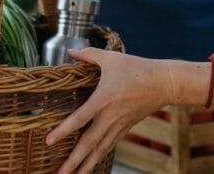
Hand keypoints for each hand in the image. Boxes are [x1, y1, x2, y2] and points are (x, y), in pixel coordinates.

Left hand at [45, 48, 168, 173]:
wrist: (164, 82)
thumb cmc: (137, 68)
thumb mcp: (110, 58)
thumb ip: (88, 55)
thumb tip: (70, 51)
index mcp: (103, 99)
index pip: (79, 118)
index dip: (63, 130)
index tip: (49, 141)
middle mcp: (110, 117)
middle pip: (88, 143)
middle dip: (74, 161)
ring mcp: (119, 125)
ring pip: (100, 150)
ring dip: (86, 165)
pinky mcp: (126, 128)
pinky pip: (110, 146)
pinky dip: (99, 157)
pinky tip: (91, 165)